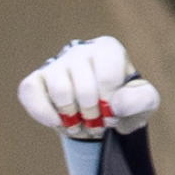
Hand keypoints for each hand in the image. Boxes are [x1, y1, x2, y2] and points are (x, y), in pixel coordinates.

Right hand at [18, 36, 159, 138]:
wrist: (98, 113)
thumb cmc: (122, 103)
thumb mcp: (144, 103)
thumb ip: (140, 100)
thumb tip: (115, 104)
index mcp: (108, 50)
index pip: (107, 77)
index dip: (110, 104)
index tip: (113, 114)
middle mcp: (80, 51)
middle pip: (84, 89)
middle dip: (92, 116)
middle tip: (97, 125)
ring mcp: (56, 64)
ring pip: (60, 91)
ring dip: (71, 118)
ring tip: (79, 125)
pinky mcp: (35, 79)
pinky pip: (31, 92)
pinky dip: (44, 113)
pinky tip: (56, 122)